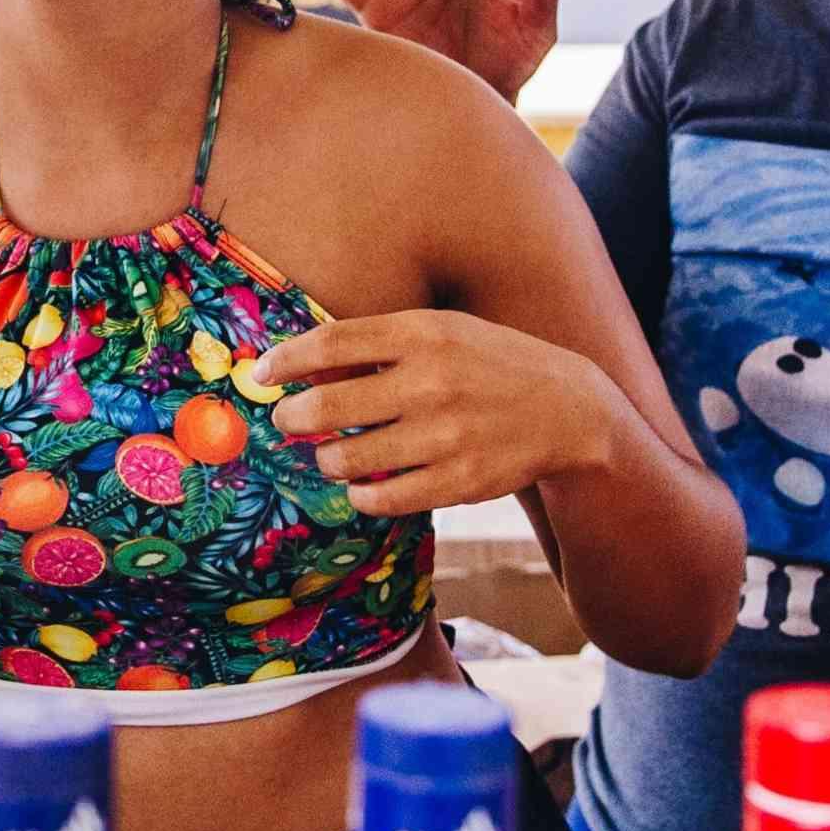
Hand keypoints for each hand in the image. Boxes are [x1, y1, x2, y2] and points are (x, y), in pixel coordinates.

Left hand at [264, 309, 621, 518]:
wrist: (568, 409)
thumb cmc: (490, 363)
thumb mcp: (444, 332)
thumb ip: (381, 345)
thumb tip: (305, 365)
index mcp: (424, 333)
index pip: (332, 343)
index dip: (286, 360)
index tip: (262, 373)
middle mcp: (432, 382)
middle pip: (329, 405)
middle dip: (293, 417)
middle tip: (287, 421)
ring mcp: (446, 435)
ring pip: (348, 458)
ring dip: (327, 459)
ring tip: (330, 454)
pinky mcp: (459, 481)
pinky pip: (383, 498)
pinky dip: (361, 495)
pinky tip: (361, 485)